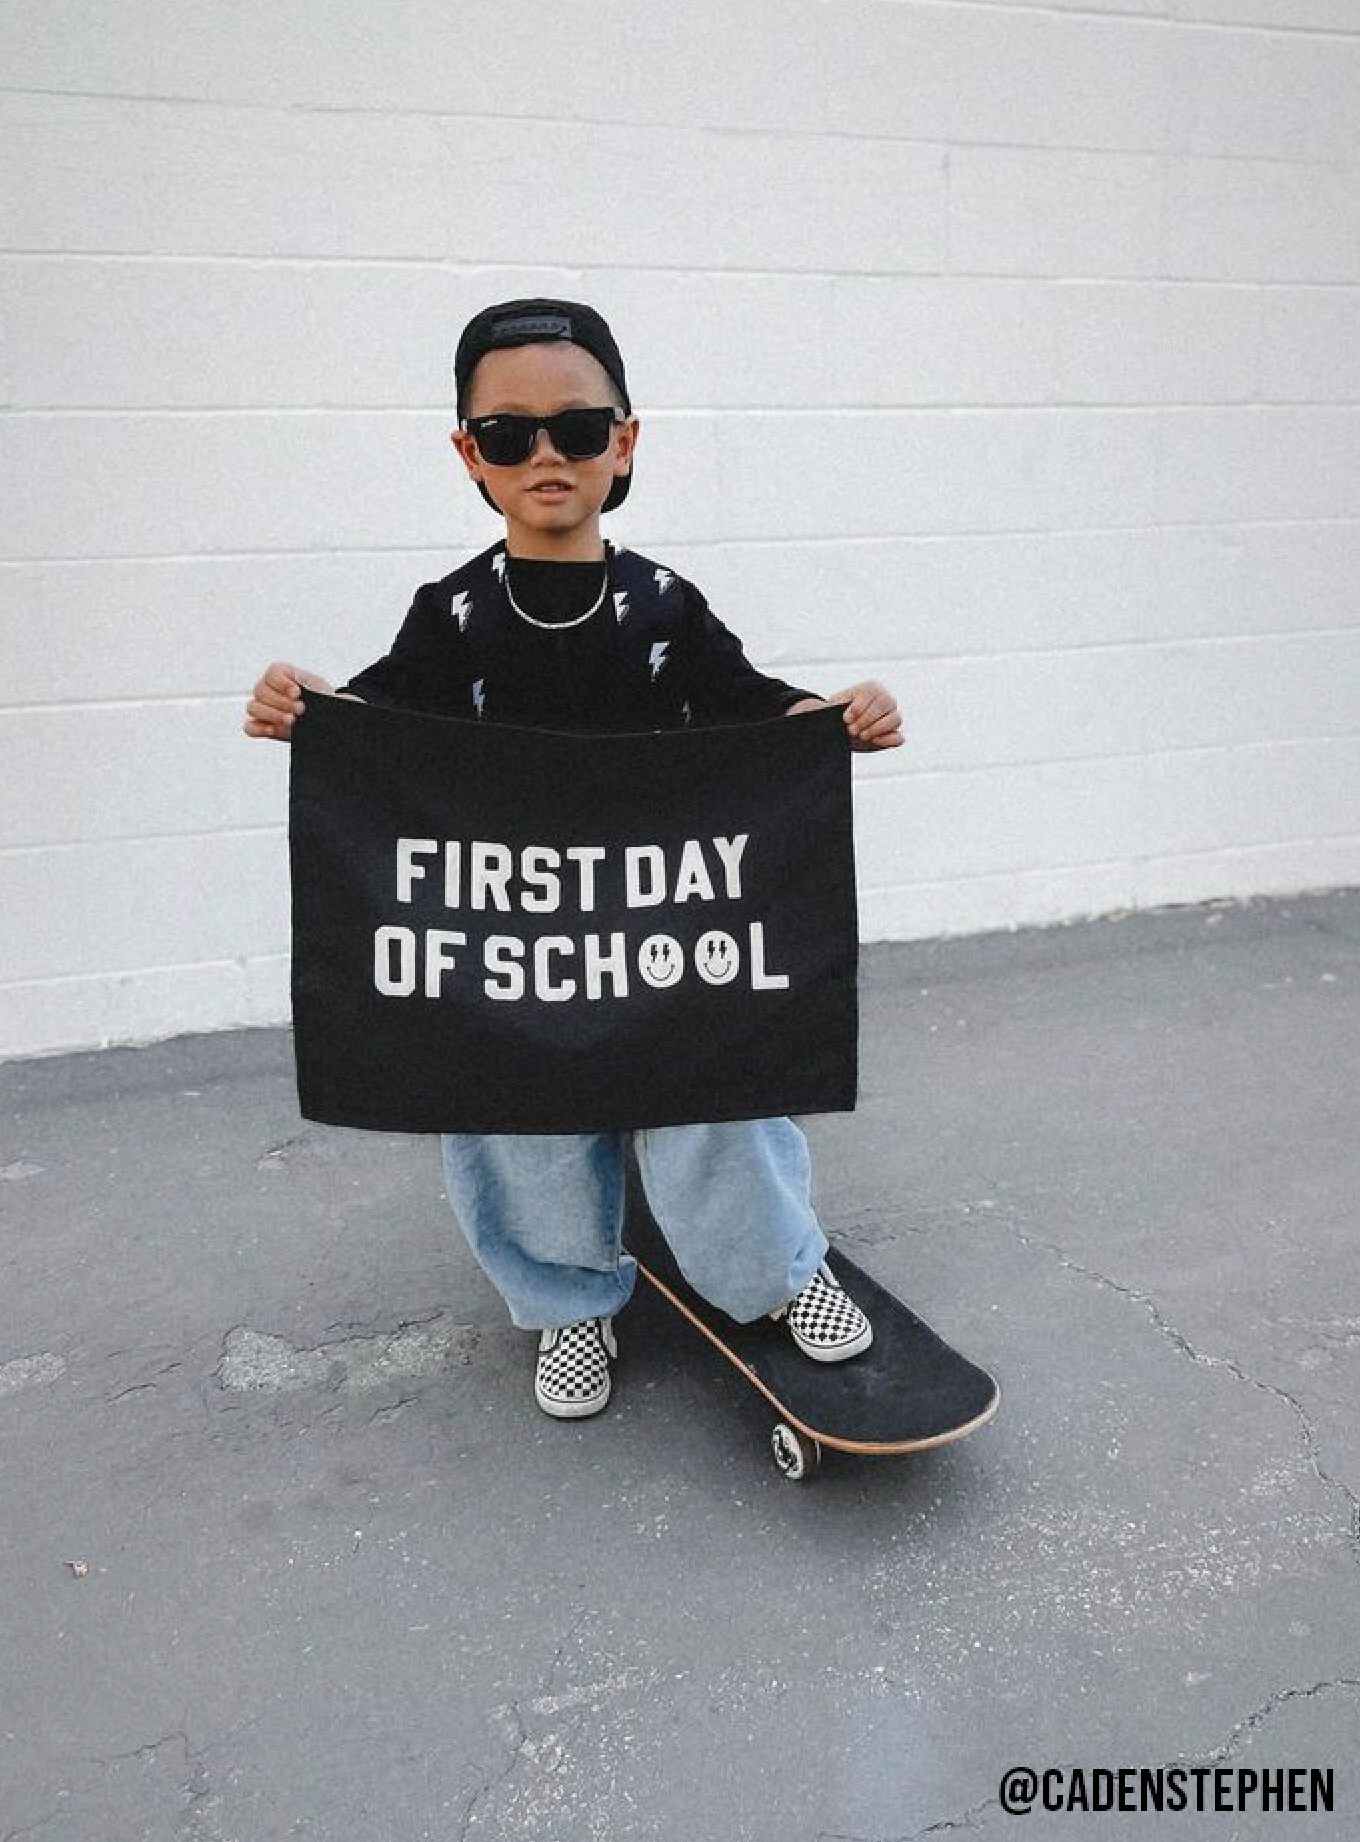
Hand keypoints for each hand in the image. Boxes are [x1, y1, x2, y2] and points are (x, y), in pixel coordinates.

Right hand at [243, 662, 334, 741]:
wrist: (324, 716)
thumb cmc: (320, 698)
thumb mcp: (319, 689)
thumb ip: (311, 687)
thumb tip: (301, 695)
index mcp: (280, 674)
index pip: (272, 673)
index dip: (283, 683)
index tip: (297, 693)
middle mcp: (266, 688)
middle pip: (261, 691)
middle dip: (282, 702)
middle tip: (299, 709)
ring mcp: (261, 706)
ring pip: (253, 707)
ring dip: (273, 715)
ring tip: (291, 721)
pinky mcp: (260, 725)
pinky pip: (250, 727)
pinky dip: (260, 729)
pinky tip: (275, 729)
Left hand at [786, 682, 902, 751]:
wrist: (839, 731)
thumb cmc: (835, 716)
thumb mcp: (829, 708)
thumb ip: (825, 706)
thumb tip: (820, 710)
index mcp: (871, 688)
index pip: (873, 694)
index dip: (859, 707)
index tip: (846, 718)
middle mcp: (885, 700)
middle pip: (886, 704)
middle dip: (867, 719)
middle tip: (852, 730)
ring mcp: (891, 717)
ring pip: (895, 719)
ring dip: (878, 729)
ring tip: (862, 735)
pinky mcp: (892, 735)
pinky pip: (899, 737)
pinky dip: (888, 740)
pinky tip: (873, 741)